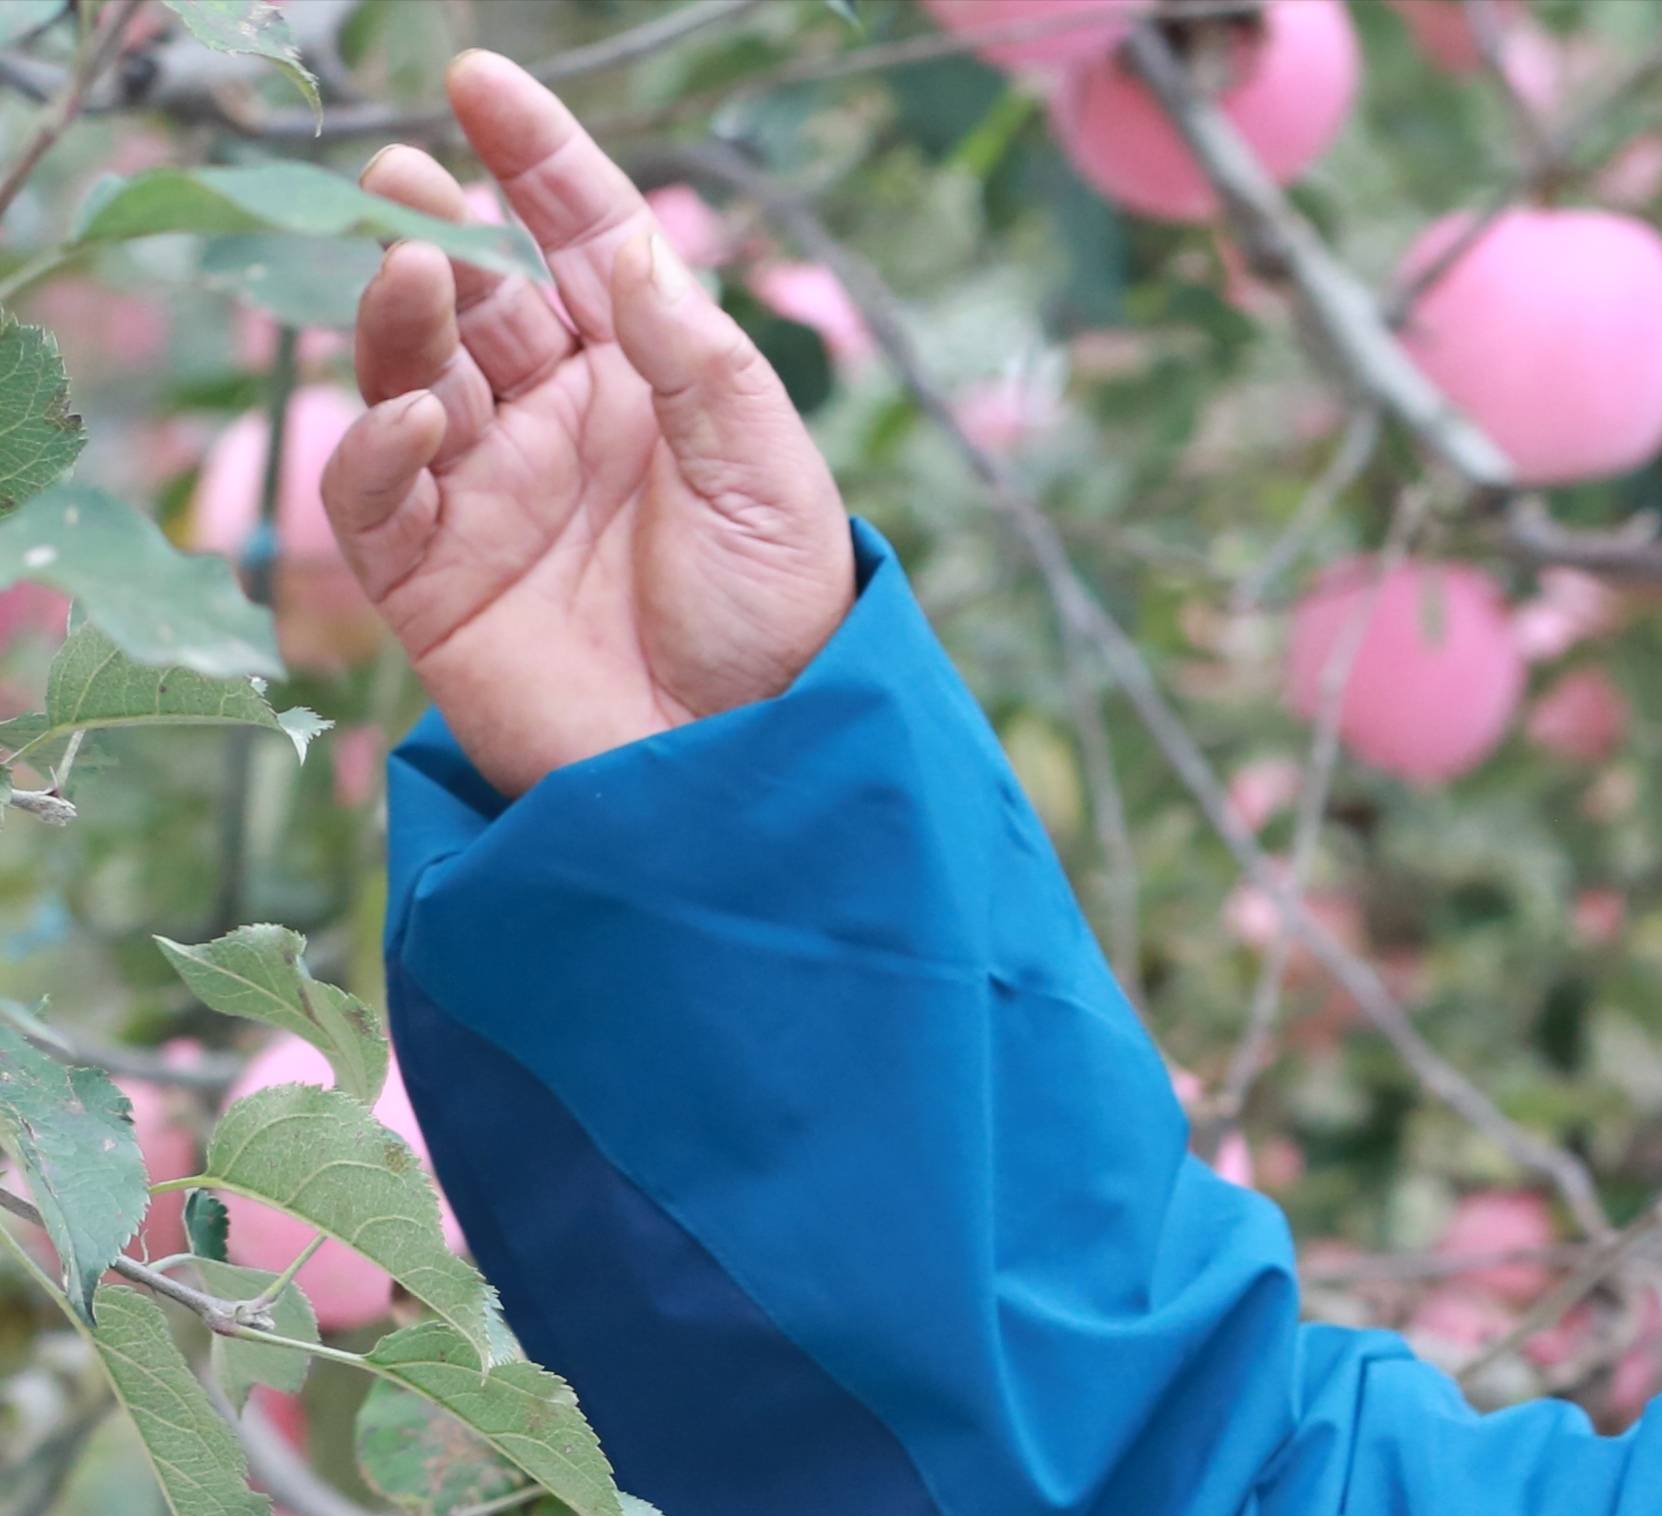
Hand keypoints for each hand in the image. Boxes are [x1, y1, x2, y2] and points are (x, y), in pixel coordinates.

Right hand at [323, 49, 852, 796]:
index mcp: (642, 386)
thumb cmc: (778, 627)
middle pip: (474, 294)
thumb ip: (694, 355)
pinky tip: (421, 418)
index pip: (574, 245)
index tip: (482, 84)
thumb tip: (619, 240)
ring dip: (401, 315)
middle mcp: (556, 425)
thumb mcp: (766, 475)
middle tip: (410, 179)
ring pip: (408, 371)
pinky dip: (378, 446)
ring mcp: (487, 495)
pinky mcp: (433, 579)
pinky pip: (373, 494)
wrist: (747, 776)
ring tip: (418, 271)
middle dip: (436, 225)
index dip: (532, 161)